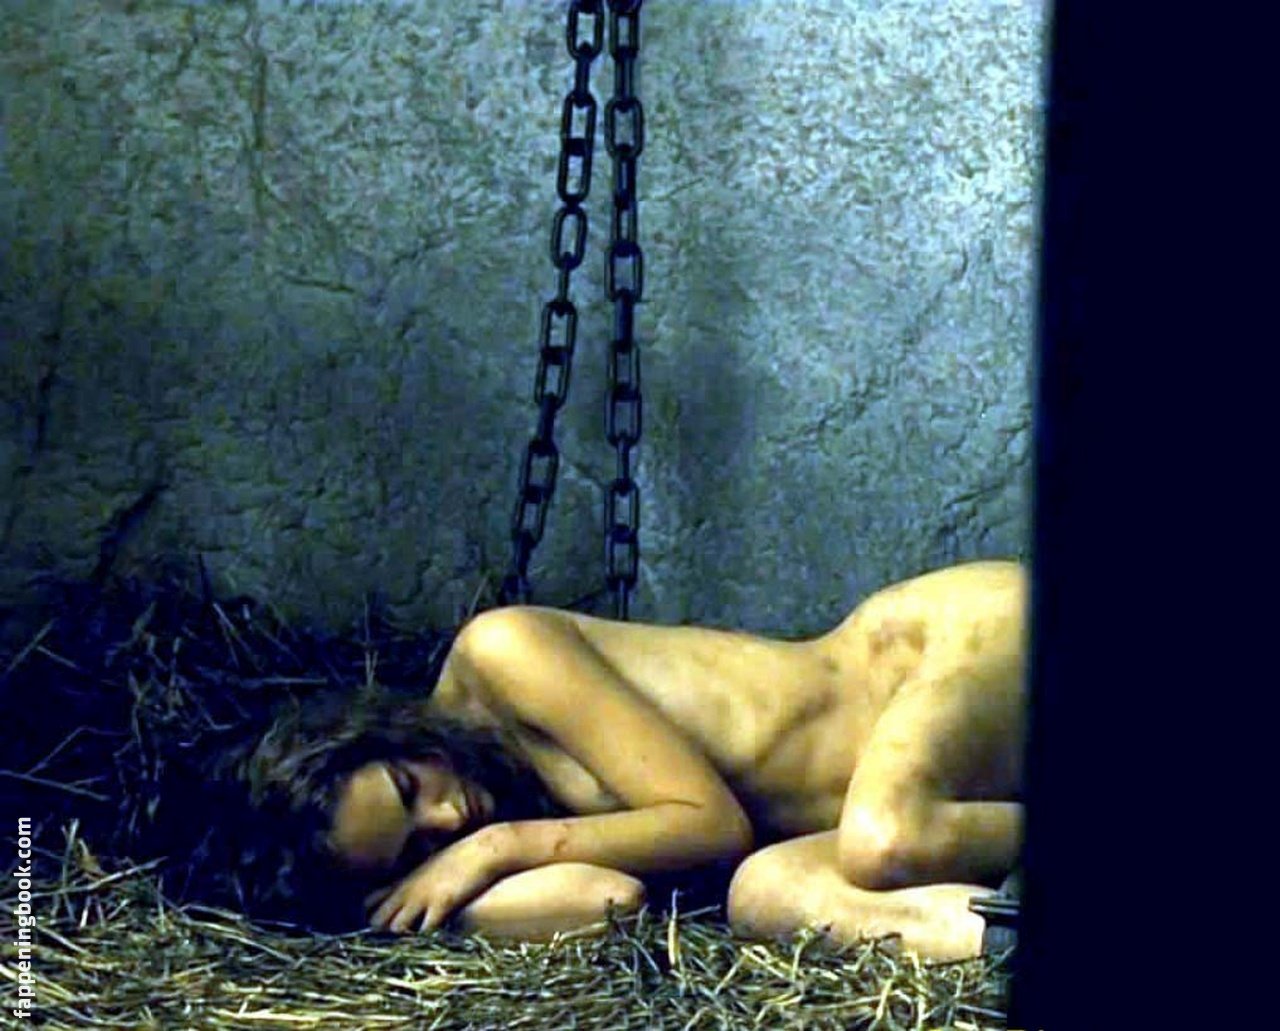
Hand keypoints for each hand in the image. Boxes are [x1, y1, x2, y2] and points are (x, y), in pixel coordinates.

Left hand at [366, 824, 511, 933]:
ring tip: (415, 947)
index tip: (381, 929)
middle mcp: (407, 890)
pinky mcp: (442, 903)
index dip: (371, 918)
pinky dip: (428, 940)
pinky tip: (435, 942)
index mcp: (403, 881)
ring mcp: (423, 896)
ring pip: (395, 928)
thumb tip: (409, 899)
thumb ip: (414, 883)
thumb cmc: (459, 858)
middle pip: (375, 920)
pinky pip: (426, 930)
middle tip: (396, 945)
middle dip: (381, 935)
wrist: (483, 850)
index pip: (368, 903)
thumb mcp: (428, 868)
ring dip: (403, 940)